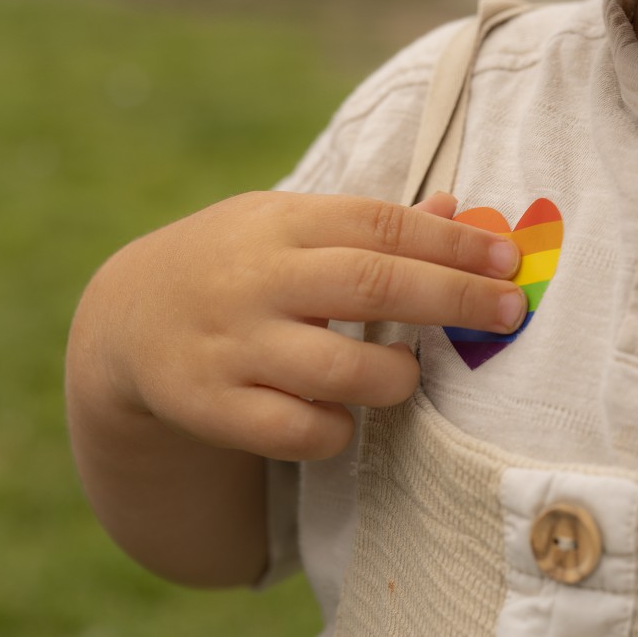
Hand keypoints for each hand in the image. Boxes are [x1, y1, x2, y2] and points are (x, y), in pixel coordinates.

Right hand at [71, 190, 522, 461]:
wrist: (128, 316)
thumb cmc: (239, 263)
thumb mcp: (289, 224)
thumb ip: (369, 223)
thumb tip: (456, 207)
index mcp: (283, 222)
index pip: (381, 224)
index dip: (452, 242)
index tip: (507, 260)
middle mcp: (258, 279)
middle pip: (372, 286)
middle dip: (452, 299)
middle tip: (509, 312)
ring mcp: (232, 344)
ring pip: (340, 370)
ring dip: (396, 377)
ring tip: (407, 374)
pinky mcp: (212, 405)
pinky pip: (298, 431)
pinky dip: (337, 428)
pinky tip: (342, 415)